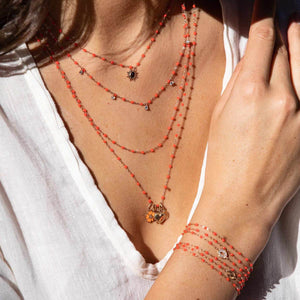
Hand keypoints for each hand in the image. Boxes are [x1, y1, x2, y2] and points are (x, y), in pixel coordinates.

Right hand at [199, 0, 299, 255]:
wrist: (243, 200)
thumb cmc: (221, 161)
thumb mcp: (219, 117)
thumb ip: (237, 85)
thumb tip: (250, 61)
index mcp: (249, 93)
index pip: (262, 41)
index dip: (263, 18)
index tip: (265, 7)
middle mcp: (282, 98)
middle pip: (286, 49)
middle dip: (283, 30)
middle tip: (282, 19)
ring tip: (296, 30)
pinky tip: (297, 73)